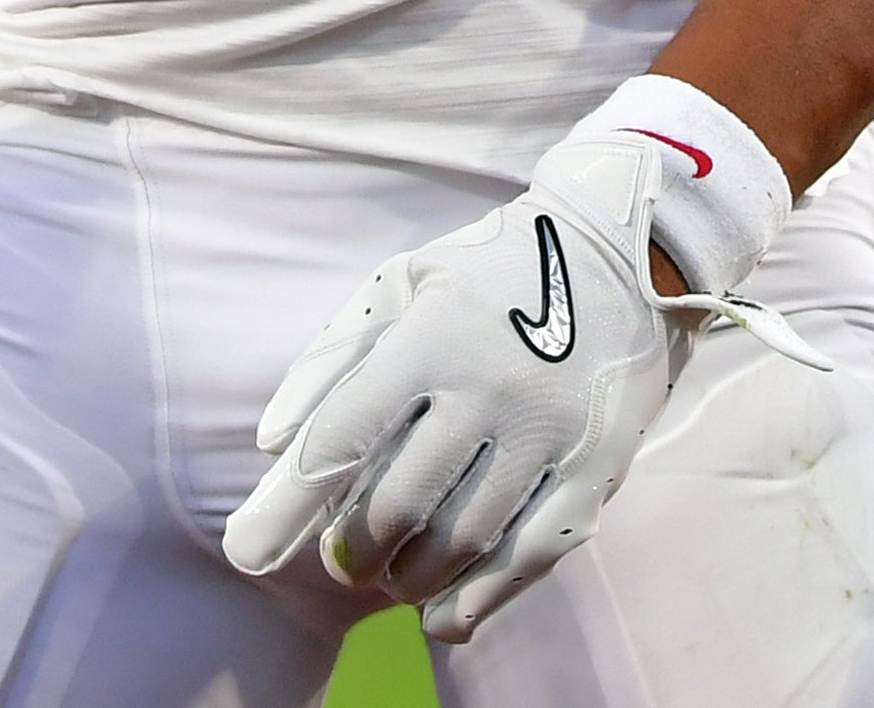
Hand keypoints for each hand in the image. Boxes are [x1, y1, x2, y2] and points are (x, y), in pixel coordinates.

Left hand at [221, 135, 691, 643]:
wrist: (626, 256)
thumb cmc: (488, 274)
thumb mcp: (401, 285)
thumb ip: (330, 360)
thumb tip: (273, 448)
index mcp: (432, 337)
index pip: (344, 436)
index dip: (289, 506)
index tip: (247, 552)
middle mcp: (490, 388)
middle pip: (400, 503)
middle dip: (355, 550)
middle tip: (343, 561)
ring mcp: (549, 432)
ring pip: (462, 539)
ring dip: (410, 577)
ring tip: (392, 577)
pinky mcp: (597, 465)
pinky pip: (532, 553)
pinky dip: (481, 598)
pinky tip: (445, 617)